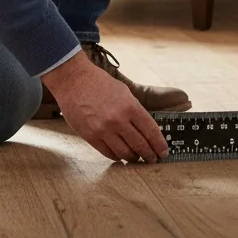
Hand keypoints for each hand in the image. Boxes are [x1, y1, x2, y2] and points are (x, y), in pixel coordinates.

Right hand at [41, 52, 168, 162]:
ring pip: (125, 153)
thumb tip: (145, 128)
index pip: (151, 131)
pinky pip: (108, 153)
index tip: (163, 151)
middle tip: (153, 158)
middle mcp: (119, 120)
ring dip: (133, 158)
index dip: (159, 144)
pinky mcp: (91, 136)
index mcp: (130, 106)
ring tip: (137, 158)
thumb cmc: (99, 83)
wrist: (73, 80)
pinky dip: (117, 156)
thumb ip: (135, 110)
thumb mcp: (124, 92)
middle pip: (140, 145)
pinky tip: (120, 155)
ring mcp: (104, 130)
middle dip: (150, 154)